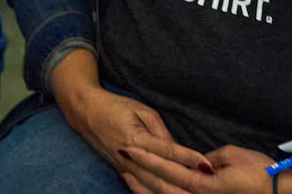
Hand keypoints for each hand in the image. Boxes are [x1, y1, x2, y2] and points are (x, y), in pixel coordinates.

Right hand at [61, 86, 201, 179]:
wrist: (84, 111)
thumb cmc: (115, 106)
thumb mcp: (141, 110)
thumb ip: (160, 131)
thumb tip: (179, 150)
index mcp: (136, 137)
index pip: (167, 151)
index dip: (188, 158)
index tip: (206, 164)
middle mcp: (130, 156)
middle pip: (160, 175)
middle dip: (184, 183)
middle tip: (205, 186)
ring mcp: (124, 167)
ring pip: (151, 186)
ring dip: (171, 191)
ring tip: (191, 193)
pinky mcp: (121, 171)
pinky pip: (141, 186)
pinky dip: (155, 193)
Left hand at [123, 144, 273, 193]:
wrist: (283, 193)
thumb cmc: (261, 172)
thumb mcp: (231, 156)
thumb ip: (207, 159)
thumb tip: (195, 162)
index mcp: (204, 186)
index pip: (168, 171)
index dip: (148, 159)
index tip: (130, 148)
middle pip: (162, 189)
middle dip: (140, 174)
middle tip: (122, 160)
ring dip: (145, 189)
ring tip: (128, 175)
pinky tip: (150, 190)